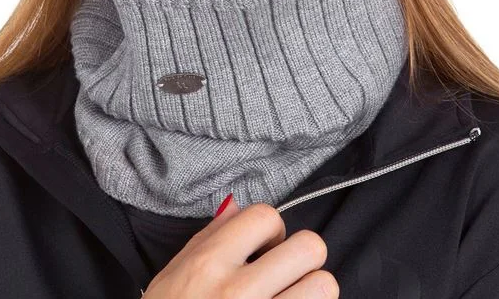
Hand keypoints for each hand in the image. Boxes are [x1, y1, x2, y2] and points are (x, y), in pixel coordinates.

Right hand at [141, 194, 337, 297]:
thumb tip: (237, 207)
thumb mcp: (174, 277)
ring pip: (324, 288)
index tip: (265, 249)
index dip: (271, 230)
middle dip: (302, 259)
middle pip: (310, 248)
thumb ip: (208, 238)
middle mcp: (239, 293)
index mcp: (209, 265)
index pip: (266, 216)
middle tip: (285, 276)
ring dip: (311, 293)